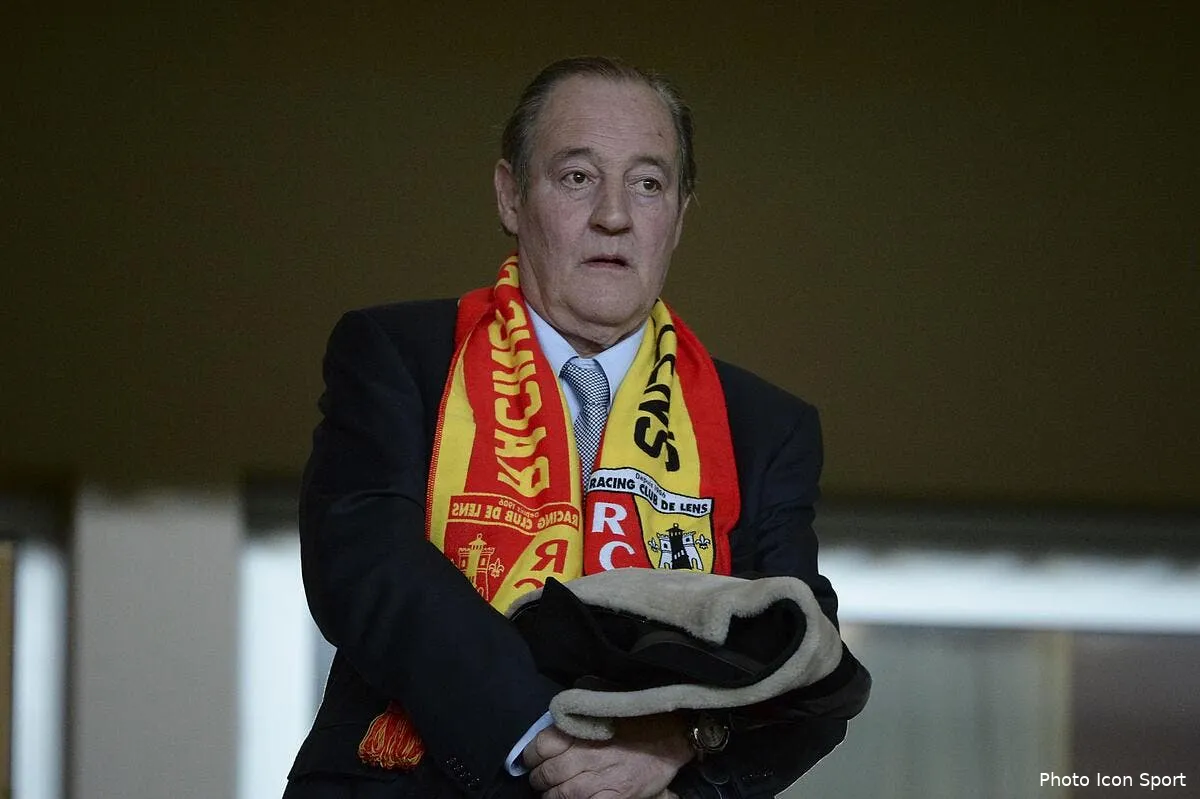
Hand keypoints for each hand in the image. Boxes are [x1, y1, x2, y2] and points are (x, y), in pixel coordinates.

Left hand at [522, 715, 693, 798]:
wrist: (668, 738)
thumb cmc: (634, 725)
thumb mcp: (602, 714)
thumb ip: (576, 725)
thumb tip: (549, 734)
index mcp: (582, 732)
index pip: (542, 744)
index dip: (530, 755)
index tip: (531, 759)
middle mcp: (587, 755)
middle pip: (546, 772)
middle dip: (538, 778)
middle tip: (540, 778)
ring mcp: (599, 779)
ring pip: (559, 794)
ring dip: (550, 795)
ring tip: (550, 793)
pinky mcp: (613, 797)